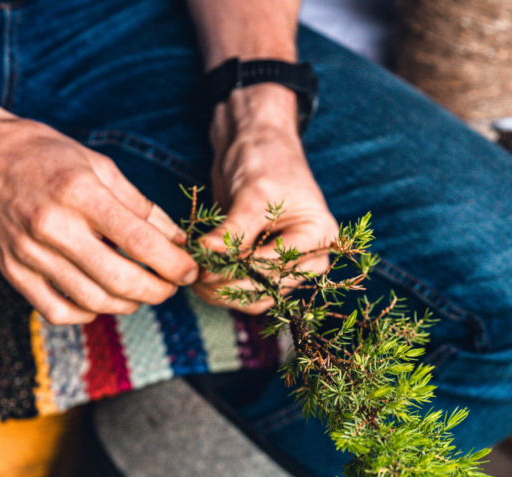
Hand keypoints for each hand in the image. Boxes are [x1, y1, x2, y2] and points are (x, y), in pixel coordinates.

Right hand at [0, 117, 198, 324]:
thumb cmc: (42, 154)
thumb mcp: (98, 164)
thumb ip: (140, 205)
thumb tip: (177, 239)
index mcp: (79, 193)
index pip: (140, 242)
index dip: (174, 264)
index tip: (190, 271)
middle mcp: (52, 226)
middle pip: (120, 280)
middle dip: (157, 291)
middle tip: (171, 288)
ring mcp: (28, 253)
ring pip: (92, 301)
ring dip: (127, 304)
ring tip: (140, 293)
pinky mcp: (11, 272)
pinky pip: (57, 311)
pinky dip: (87, 313)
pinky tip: (100, 299)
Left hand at [196, 84, 337, 314]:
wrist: (259, 145)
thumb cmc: (266, 160)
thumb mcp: (253, 193)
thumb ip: (233, 230)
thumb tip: (205, 256)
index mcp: (319, 237)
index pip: (276, 268)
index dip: (238, 272)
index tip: (203, 268)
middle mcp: (309, 257)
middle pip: (267, 289)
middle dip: (227, 286)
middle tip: (192, 275)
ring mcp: (288, 266)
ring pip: (255, 298)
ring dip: (222, 293)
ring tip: (193, 276)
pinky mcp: (266, 268)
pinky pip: (246, 291)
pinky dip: (222, 288)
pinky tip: (201, 275)